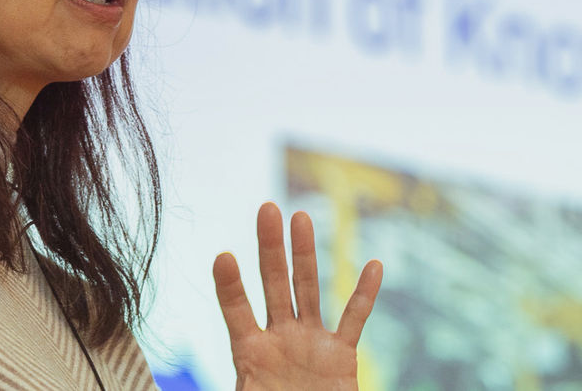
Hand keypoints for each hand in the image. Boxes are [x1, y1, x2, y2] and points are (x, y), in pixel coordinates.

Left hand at [212, 203, 381, 390]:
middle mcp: (278, 337)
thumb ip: (242, 386)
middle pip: (272, 283)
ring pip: (308, 289)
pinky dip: (365, 294)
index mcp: (249, 351)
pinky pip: (354, 320)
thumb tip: (208, 388)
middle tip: (266, 209)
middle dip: (270, 247)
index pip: (235, 310)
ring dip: (306, 254)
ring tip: (300, 217)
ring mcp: (310, 341)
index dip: (229, 285)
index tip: (223, 257)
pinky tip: (373, 266)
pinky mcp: (340, 355)